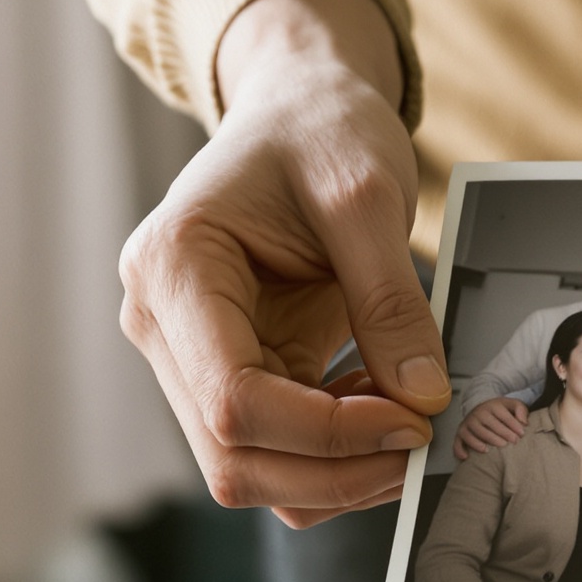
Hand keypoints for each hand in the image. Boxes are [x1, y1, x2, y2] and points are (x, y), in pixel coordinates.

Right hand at [117, 0, 451, 528]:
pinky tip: (380, 405)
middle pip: (233, 454)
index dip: (327, 432)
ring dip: (335, 473)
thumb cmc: (319, 129)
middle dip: (335, 468)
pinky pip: (272, 449)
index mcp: (173, 267)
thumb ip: (391, 300)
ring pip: (249, 469)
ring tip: (406, 417)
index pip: (234, 398)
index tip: (412, 420)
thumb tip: (423, 397)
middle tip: (423, 442)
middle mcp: (159, 322)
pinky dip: (332, 453)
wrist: (299, 108)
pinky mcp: (225, 372)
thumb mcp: (367, 194)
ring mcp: (185, 356)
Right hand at [453, 396, 530, 459]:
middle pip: (490, 424)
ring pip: (475, 432)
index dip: (514, 425)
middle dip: (502, 434)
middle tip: (513, 443)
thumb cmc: (499, 410)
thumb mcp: (512, 404)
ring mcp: (468, 422)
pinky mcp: (461, 431)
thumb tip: (524, 422)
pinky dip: (460, 449)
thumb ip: (521, 410)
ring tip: (489, 451)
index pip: (504, 416)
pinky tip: (466, 457)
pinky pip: (457, 441)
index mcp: (492, 406)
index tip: (522, 434)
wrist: (480, 405)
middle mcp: (479, 413)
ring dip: (481, 442)